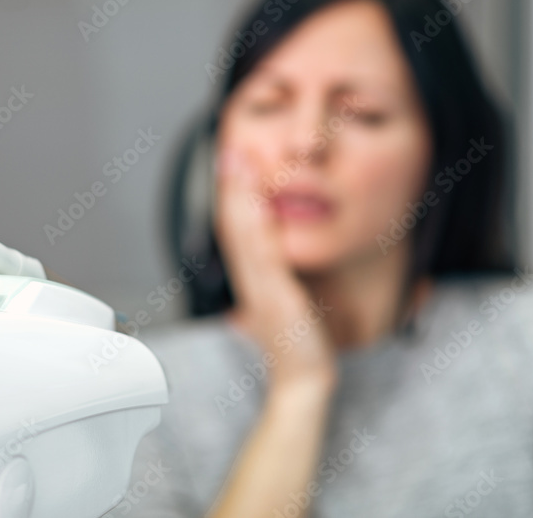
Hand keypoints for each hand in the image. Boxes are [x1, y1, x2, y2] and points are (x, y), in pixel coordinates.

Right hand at [213, 145, 338, 394]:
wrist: (304, 380)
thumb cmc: (298, 347)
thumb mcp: (282, 310)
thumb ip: (270, 294)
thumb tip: (255, 294)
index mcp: (253, 280)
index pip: (237, 232)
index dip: (232, 197)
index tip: (232, 164)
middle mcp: (251, 281)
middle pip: (233, 227)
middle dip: (230, 187)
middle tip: (227, 152)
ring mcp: (261, 289)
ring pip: (244, 236)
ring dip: (238, 198)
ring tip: (237, 164)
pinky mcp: (276, 299)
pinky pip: (264, 258)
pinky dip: (256, 229)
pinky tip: (256, 205)